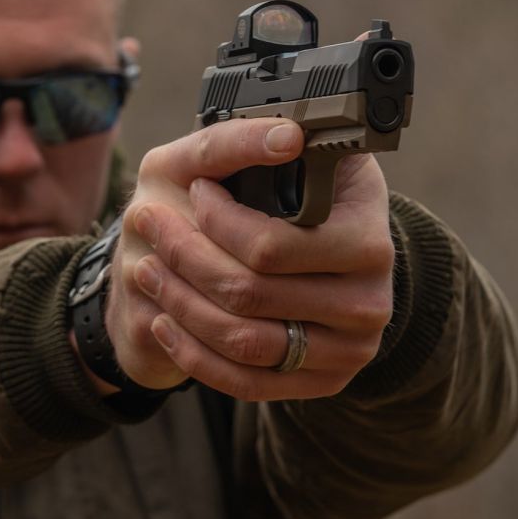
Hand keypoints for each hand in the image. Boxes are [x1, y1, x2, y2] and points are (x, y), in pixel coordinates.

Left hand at [99, 116, 393, 399]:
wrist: (334, 259)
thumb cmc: (306, 197)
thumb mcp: (290, 157)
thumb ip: (270, 142)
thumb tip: (284, 136)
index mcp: (369, 240)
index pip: (271, 246)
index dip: (218, 219)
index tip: (195, 189)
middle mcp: (369, 301)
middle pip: (248, 294)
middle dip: (184, 256)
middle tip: (150, 222)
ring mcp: (349, 349)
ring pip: (241, 341)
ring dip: (179, 303)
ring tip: (148, 268)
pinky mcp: (325, 381)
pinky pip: (246, 383)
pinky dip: (193, 353)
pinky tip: (165, 320)